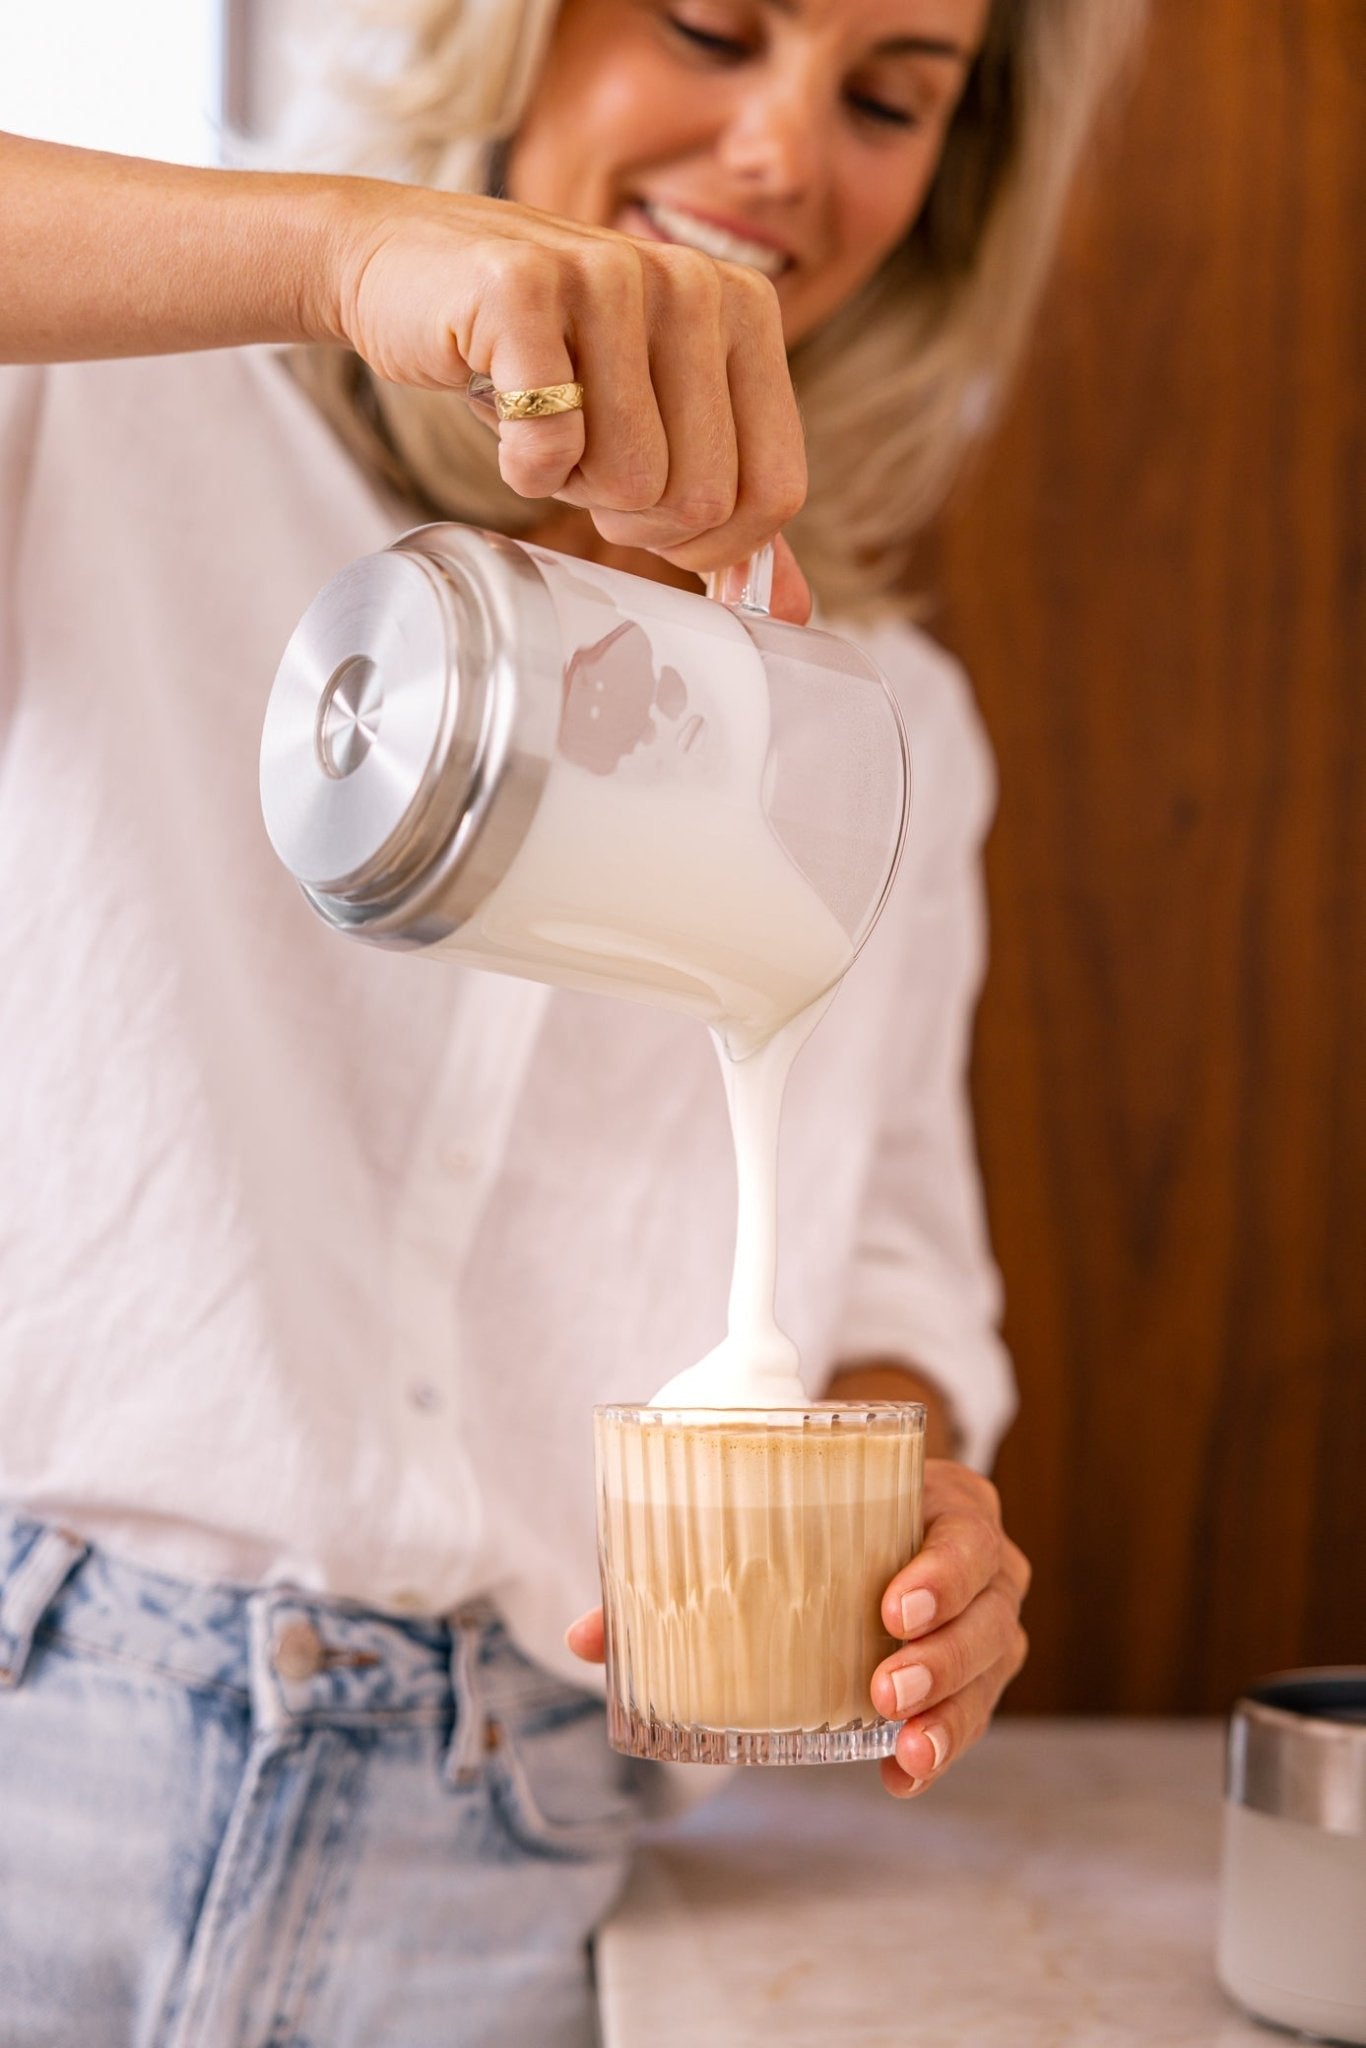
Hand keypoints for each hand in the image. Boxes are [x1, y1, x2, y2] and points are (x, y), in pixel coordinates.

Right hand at [328, 185, 806, 585]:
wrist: (399, 267)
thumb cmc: (539, 359)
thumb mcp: (652, 423)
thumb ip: (727, 511)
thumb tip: (791, 611)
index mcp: (744, 311)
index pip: (775, 492)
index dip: (708, 546)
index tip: (654, 517)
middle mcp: (692, 282)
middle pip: (699, 499)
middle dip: (629, 517)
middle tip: (583, 456)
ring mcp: (610, 274)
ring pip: (628, 480)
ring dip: (569, 484)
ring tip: (542, 421)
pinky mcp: (523, 287)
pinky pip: (550, 449)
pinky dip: (518, 464)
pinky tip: (500, 407)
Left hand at [565, 1458, 1029, 1798]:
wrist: (872, 1507)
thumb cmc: (819, 1506)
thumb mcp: (777, 1510)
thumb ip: (682, 1563)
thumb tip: (586, 1636)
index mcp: (943, 1501)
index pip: (965, 1529)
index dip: (940, 1572)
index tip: (890, 1610)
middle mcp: (982, 1560)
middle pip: (989, 1610)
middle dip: (943, 1657)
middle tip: (884, 1689)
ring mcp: (985, 1619)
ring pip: (992, 1666)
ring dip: (950, 1712)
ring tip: (902, 1746)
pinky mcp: (974, 1671)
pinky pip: (974, 1713)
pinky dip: (939, 1747)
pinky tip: (899, 1775)